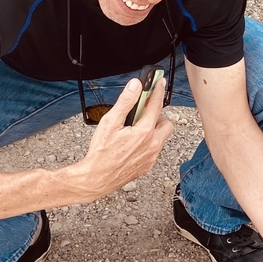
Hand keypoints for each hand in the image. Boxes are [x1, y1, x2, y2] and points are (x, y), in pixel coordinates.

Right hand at [70, 78, 173, 199]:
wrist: (97, 178)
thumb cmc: (101, 153)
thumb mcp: (110, 122)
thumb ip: (125, 102)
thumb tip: (135, 86)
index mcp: (144, 132)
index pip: (156, 105)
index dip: (158, 91)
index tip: (159, 83)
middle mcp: (152, 145)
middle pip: (166, 123)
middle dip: (158, 115)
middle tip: (143, 112)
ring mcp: (151, 157)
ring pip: (161, 137)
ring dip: (153, 129)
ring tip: (136, 127)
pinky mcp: (148, 165)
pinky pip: (155, 149)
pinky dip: (149, 142)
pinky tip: (134, 142)